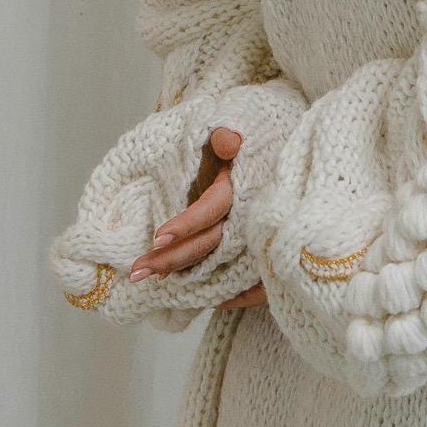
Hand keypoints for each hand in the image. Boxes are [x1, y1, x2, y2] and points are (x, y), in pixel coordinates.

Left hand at [127, 126, 264, 308]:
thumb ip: (230, 135)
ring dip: (184, 273)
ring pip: (217, 260)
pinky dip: (229, 293)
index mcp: (243, 189)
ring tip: (148, 281)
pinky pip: (250, 281)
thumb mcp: (245, 131)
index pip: (212, 209)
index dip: (187, 223)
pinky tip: (195, 294)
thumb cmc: (259, 144)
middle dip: (172, 259)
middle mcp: (249, 216)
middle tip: (137, 271)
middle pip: (208, 243)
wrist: (289, 156)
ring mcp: (256, 237)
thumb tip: (226, 140)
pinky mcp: (262, 250)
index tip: (157, 237)